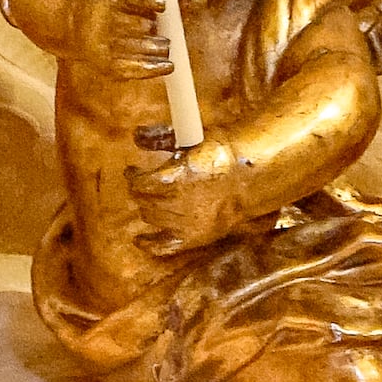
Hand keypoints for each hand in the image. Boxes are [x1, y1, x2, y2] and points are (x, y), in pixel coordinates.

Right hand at [87, 0, 177, 80]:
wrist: (77, 11)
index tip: (162, 4)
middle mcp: (103, 16)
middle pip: (139, 25)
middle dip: (157, 28)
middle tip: (162, 29)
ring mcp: (101, 41)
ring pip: (140, 47)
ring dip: (159, 47)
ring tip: (161, 43)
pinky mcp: (103, 62)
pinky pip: (132, 69)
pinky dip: (153, 68)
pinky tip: (167, 65)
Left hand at [127, 134, 245, 250]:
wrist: (251, 178)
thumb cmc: (221, 153)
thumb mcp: (193, 138)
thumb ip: (162, 137)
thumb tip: (135, 135)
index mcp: (181, 177)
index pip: (143, 182)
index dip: (133, 176)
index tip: (131, 170)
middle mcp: (182, 202)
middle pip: (145, 200)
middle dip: (138, 191)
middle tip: (140, 184)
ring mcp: (188, 223)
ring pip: (152, 218)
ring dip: (146, 208)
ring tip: (148, 199)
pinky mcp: (195, 238)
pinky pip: (164, 247)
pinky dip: (149, 244)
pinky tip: (139, 240)